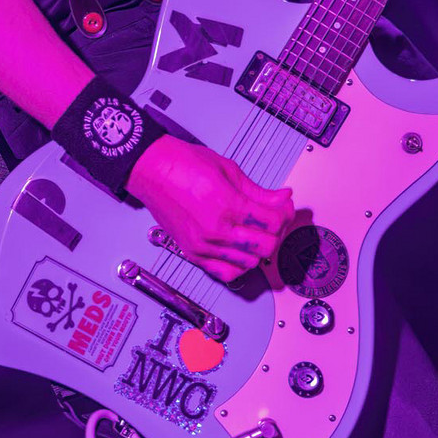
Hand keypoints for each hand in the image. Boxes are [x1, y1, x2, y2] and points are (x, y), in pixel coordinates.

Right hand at [126, 135, 294, 283]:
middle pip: (265, 247)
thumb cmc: (182, 164)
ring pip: (249, 264)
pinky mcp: (192, 253)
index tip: (284, 206)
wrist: (151, 169)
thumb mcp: (228, 169)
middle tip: (275, 218)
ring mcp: (203, 245)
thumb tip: (282, 198)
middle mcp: (216, 230)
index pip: (272, 222)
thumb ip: (258, 191)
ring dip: (259, 250)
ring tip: (257, 232)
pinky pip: (225, 273)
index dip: (285, 213)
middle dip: (276, 232)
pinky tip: (241, 251)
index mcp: (227, 205)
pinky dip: (239, 266)